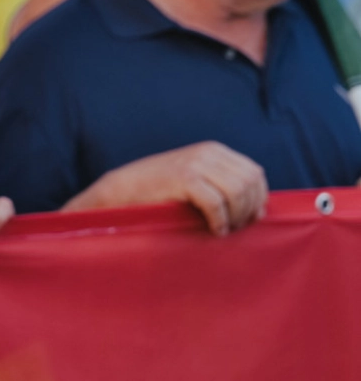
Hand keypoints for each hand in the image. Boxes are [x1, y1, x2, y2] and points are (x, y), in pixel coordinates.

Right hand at [66, 142, 266, 234]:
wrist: (121, 189)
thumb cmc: (158, 192)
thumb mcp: (195, 178)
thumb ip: (221, 184)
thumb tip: (257, 208)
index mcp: (214, 150)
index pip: (254, 172)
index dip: (259, 198)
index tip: (252, 218)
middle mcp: (208, 152)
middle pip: (250, 182)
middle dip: (249, 209)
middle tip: (237, 227)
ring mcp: (195, 163)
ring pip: (237, 192)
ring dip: (236, 216)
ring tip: (224, 229)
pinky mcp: (183, 178)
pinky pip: (216, 202)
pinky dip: (220, 220)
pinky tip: (214, 230)